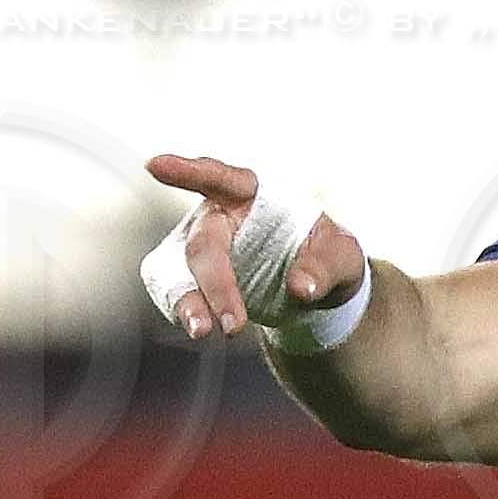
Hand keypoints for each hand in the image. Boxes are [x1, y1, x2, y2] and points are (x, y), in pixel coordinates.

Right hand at [142, 151, 367, 341]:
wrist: (310, 288)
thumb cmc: (325, 256)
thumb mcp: (341, 257)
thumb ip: (325, 267)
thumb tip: (302, 288)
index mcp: (252, 193)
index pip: (218, 176)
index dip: (187, 172)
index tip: (155, 165)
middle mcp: (217, 215)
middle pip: (204, 242)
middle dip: (215, 284)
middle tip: (235, 327)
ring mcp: (198, 247)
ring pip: (177, 270)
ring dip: (185, 301)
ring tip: (201, 332)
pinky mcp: (190, 279)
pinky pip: (173, 292)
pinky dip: (182, 311)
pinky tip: (198, 328)